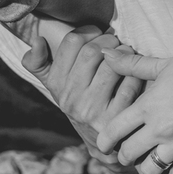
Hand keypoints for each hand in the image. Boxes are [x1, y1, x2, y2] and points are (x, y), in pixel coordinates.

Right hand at [22, 25, 142, 154]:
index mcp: (56, 83)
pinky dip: (135, 75)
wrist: (100, 141)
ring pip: (112, 66)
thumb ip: (37, 62)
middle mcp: (70, 97)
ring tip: (127, 54)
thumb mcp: (54, 84)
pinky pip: (129, 86)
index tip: (98, 36)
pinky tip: (135, 73)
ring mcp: (91, 110)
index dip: (90, 32)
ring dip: (125, 54)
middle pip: (92, 51)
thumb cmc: (79, 101)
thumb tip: (37, 40)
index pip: (72, 41)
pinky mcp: (112, 120)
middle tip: (117, 42)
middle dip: (110, 41)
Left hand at [96, 43, 172, 173]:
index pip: (114, 129)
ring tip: (151, 162)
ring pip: (151, 169)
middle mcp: (160, 126)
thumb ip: (132, 64)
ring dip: (147, 168)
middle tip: (128, 153)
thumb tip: (106, 54)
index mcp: (148, 104)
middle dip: (124, 156)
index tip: (103, 145)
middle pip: (128, 154)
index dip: (104, 141)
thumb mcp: (164, 63)